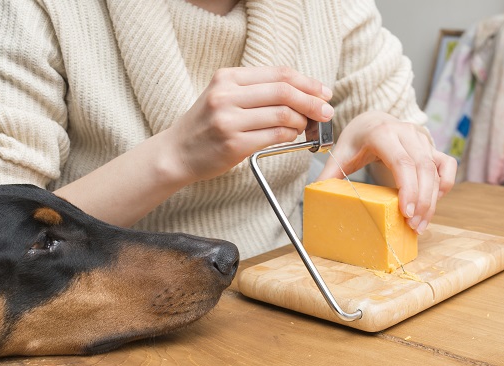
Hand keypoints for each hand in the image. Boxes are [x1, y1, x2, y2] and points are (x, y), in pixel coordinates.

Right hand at [161, 66, 333, 182]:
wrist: (176, 153)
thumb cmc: (204, 126)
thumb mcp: (223, 96)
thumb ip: (255, 91)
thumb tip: (301, 93)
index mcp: (227, 78)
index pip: (278, 74)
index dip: (307, 82)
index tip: (322, 92)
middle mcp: (226, 96)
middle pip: (284, 92)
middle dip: (312, 102)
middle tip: (326, 111)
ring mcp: (228, 120)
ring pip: (282, 115)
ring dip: (301, 122)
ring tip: (304, 127)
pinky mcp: (233, 144)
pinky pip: (274, 136)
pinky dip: (289, 136)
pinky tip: (291, 137)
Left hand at [316, 111, 456, 233]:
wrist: (372, 120)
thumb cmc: (356, 139)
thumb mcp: (340, 154)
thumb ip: (329, 174)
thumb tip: (316, 195)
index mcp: (382, 134)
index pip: (402, 162)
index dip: (408, 188)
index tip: (406, 212)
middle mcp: (406, 133)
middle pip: (423, 169)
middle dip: (422, 200)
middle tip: (414, 226)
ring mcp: (422, 138)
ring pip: (436, 170)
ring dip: (433, 199)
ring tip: (421, 224)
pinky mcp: (432, 145)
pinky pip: (447, 165)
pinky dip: (444, 184)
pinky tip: (433, 201)